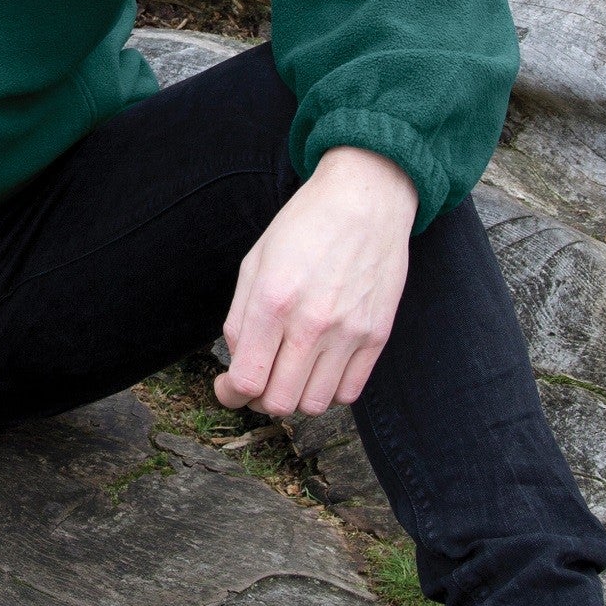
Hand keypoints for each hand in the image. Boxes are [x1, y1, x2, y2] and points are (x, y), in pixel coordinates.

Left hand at [215, 145, 415, 417]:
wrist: (366, 201)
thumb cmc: (304, 226)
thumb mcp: (255, 261)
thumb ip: (240, 317)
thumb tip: (239, 362)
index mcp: (272, 301)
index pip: (246, 379)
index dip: (230, 394)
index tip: (228, 388)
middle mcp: (311, 323)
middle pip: (279, 402)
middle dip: (258, 400)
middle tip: (257, 381)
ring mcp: (349, 333)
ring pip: (314, 405)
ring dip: (294, 398)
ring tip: (288, 374)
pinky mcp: (377, 336)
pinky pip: (349, 393)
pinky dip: (328, 392)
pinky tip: (318, 369)